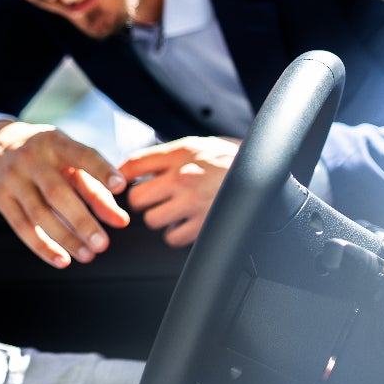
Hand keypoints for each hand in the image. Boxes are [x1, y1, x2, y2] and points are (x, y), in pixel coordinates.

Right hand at [0, 120, 129, 267]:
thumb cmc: (45, 156)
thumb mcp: (69, 159)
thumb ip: (95, 187)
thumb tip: (120, 221)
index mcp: (55, 142)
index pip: (82, 155)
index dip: (101, 170)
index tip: (121, 187)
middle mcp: (31, 158)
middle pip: (57, 193)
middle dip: (82, 221)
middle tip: (103, 244)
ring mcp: (12, 178)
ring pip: (39, 214)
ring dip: (65, 238)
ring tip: (88, 255)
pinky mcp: (0, 198)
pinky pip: (22, 227)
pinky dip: (43, 247)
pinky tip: (62, 260)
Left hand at [118, 137, 241, 247]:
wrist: (267, 175)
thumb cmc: (233, 160)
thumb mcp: (201, 145)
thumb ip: (172, 154)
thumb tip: (138, 166)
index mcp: (181, 153)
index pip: (134, 163)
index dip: (119, 176)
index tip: (117, 185)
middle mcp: (183, 176)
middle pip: (136, 197)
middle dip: (142, 202)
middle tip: (152, 201)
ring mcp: (193, 201)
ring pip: (152, 220)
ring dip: (159, 220)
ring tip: (172, 213)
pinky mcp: (204, 224)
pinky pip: (172, 238)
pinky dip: (176, 235)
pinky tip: (186, 225)